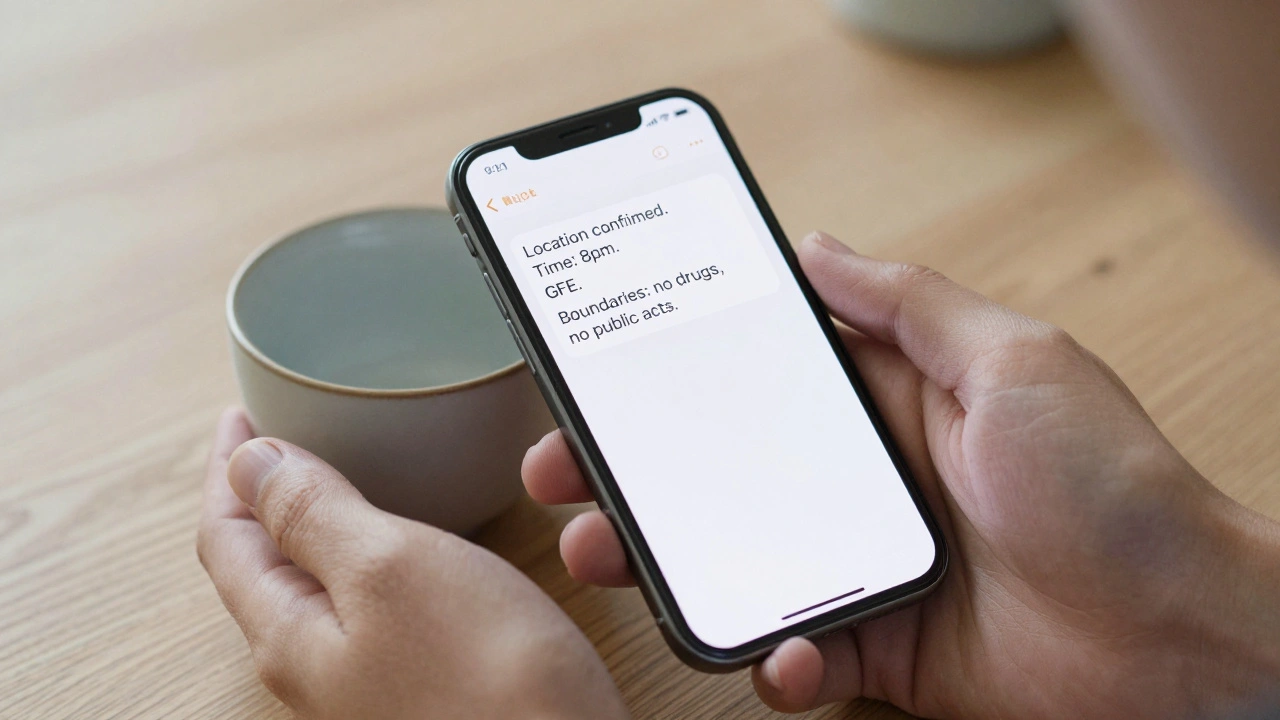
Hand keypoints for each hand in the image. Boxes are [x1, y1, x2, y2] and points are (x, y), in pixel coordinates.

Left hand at [198, 409, 628, 719]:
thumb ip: (311, 512)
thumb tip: (249, 462)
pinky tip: (403, 541)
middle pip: (262, 565)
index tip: (241, 413)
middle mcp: (320, 665)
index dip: (228, 469)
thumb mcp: (388, 567)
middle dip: (260, 495)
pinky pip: (368, 604)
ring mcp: (371, 678)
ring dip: (313, 522)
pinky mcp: (424, 682)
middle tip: (276, 439)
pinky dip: (365, 552)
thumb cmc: (488, 680)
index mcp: (291, 635)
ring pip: (314, 585)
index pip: (227, 538)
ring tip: (331, 474)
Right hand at [524, 232, 1279, 718]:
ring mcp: (862, 565)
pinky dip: (773, 658)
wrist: (1175, 636)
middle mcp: (864, 481)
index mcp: (889, 404)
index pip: (757, 379)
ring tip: (609, 552)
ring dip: (666, 561)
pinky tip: (780, 649)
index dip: (675, 376)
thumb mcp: (1013, 358)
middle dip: (638, 470)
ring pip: (735, 559)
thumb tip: (820, 246)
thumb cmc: (1112, 485)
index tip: (604, 375)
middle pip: (721, 470)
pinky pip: (795, 652)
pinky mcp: (877, 646)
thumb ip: (908, 303)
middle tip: (569, 470)